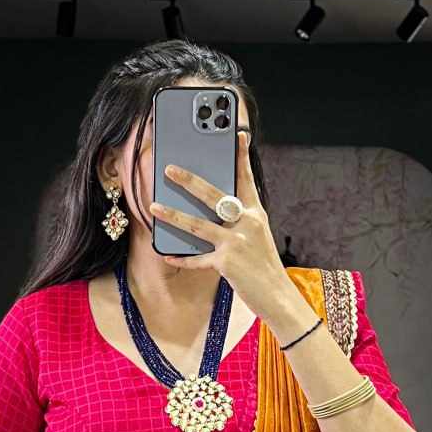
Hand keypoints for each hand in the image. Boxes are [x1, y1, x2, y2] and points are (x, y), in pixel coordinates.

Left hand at [148, 129, 287, 320]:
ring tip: (154, 207)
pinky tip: (166, 254)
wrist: (277, 295)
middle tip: (169, 169)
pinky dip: (181, 258)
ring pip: (198, 224)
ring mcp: (236, 242)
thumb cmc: (263, 266)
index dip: (241, 157)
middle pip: (213, 195)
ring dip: (173, 215)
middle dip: (189, 180)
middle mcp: (247, 223)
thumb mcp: (257, 237)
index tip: (238, 135)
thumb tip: (212, 210)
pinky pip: (198, 259)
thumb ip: (239, 221)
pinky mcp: (227, 262)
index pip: (247, 180)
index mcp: (256, 213)